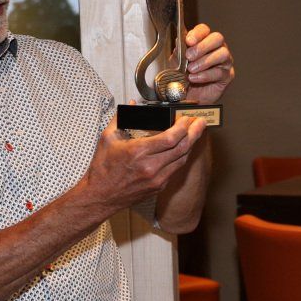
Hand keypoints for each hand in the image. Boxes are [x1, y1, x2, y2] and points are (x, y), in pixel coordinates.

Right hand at [80, 118, 205, 214]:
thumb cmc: (102, 168)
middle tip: (201, 122)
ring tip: (195, 133)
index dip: (183, 127)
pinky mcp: (158, 187)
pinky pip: (176, 169)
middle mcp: (150, 167)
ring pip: (182, 159)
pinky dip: (182, 157)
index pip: (171, 138)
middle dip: (195, 132)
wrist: (100, 196)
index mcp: (138, 152)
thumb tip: (131, 104)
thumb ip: (121, 118)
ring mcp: (156, 179)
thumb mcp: (107, 138)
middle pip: (182, 148)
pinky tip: (184, 148)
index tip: (187, 118)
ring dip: (191, 144)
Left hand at [181, 23, 233, 104]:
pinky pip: (220, 72)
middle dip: (202, 46)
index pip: (204, 30)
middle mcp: (216, 48)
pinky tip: (194, 78)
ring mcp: (224, 61)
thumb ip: (179, 52)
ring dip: (205, 61)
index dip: (198, 33)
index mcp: (203, 41)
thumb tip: (180, 42)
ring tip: (191, 69)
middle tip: (189, 56)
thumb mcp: (176, 63)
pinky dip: (205, 75)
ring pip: (223, 53)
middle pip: (217, 38)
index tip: (189, 41)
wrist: (188, 97)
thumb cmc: (183, 77)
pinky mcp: (227, 75)